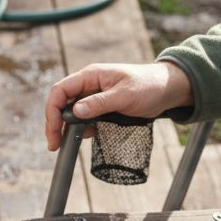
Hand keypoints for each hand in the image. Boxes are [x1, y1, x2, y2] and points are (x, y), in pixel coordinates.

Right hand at [44, 62, 193, 150]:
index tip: (53, 132)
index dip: (52, 111)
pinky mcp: (102, 107)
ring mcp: (95, 96)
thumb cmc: (149, 86)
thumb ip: (100, 103)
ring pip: (72, 112)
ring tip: (65, 145)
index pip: (60, 90)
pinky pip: (86, 119)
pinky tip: (86, 138)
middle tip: (55, 145)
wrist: (168, 90)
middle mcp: (89, 84)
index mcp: (91, 75)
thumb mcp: (125, 95)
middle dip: (55, 123)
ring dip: (67, 128)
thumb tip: (75, 111)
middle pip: (62, 103)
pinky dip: (82, 129)